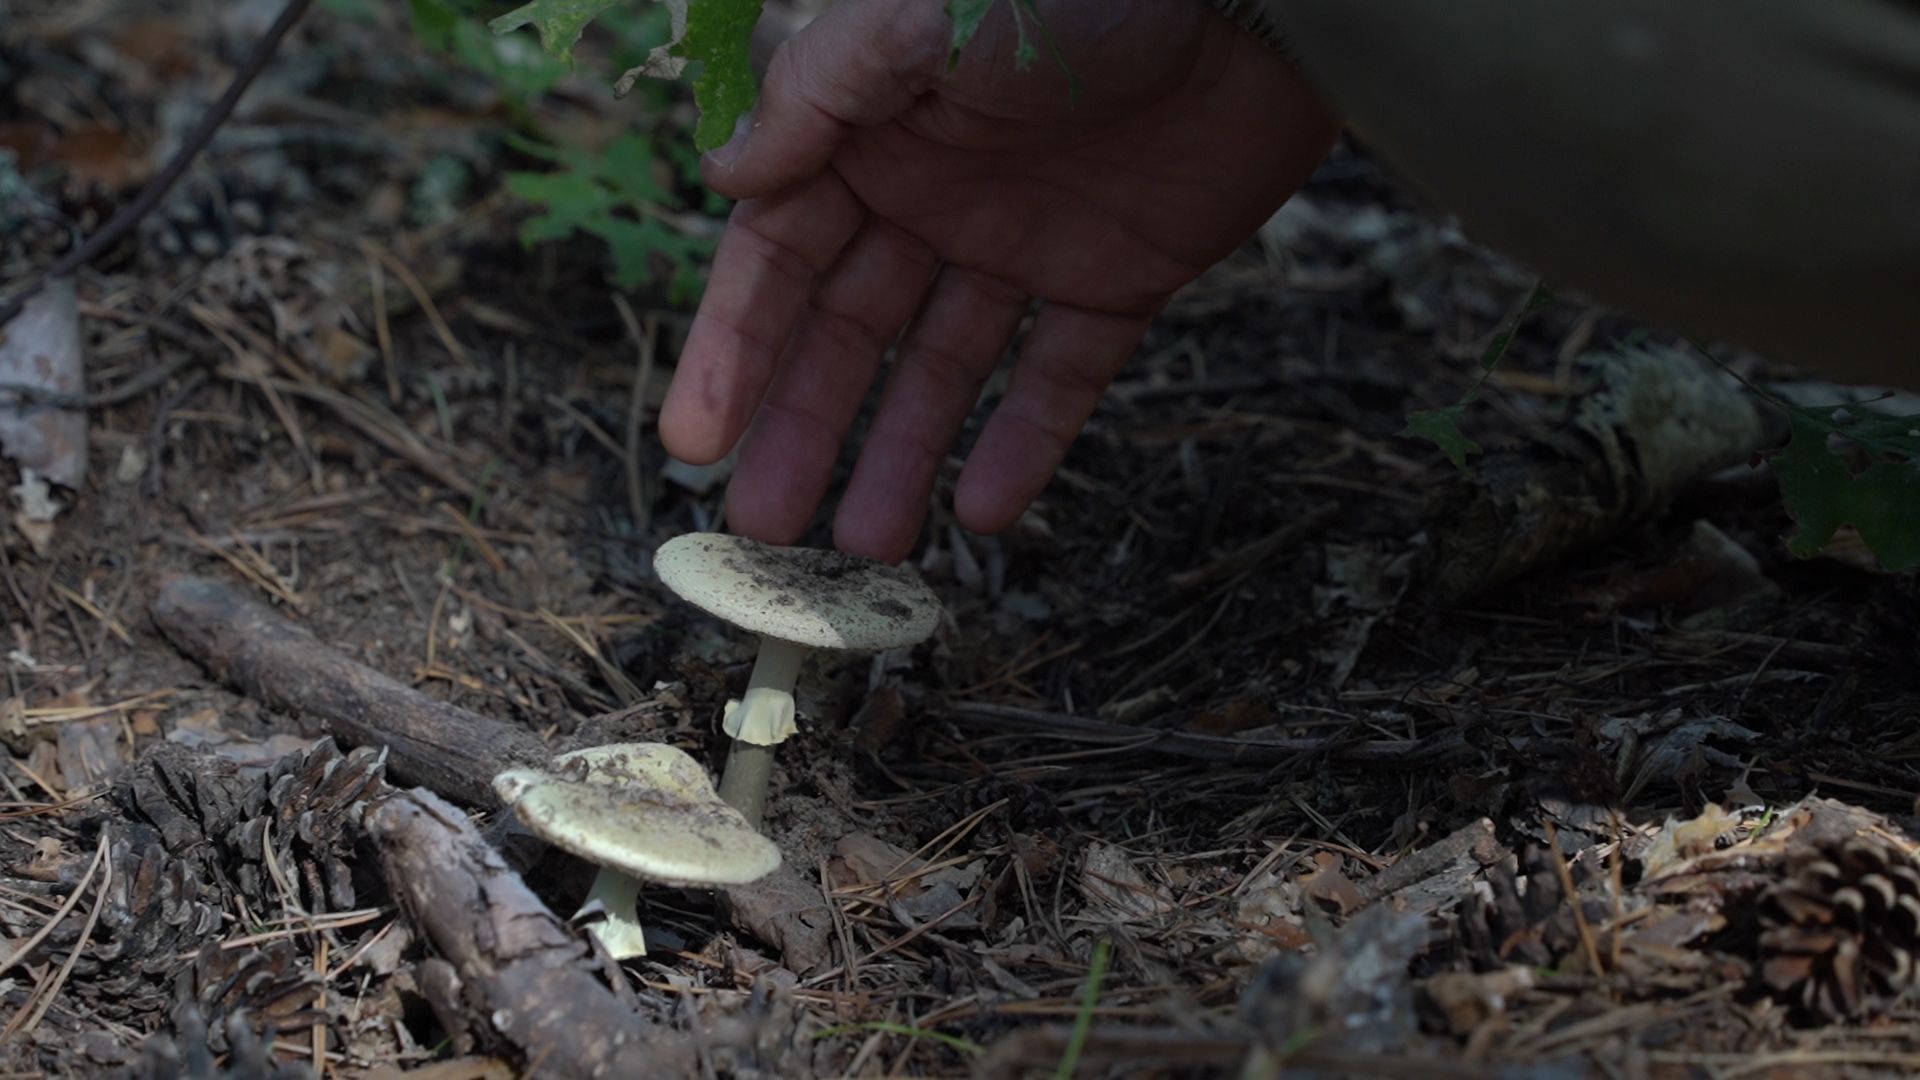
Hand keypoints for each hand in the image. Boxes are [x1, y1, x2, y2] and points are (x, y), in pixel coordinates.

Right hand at [658, 0, 1337, 561]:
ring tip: (866, 547)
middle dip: (805, 427)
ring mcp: (1027, 241)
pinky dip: (1025, 441)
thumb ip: (818, 96)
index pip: (777, 258)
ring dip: (902, 454)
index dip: (734, 349)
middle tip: (766, 526)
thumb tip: (725, 174)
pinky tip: (982, 512)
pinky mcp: (1119, 274)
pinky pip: (1061, 373)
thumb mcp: (922, 21)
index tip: (695, 442)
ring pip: (946, 368)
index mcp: (872, 133)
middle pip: (850, 330)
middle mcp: (936, 194)